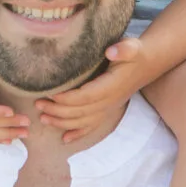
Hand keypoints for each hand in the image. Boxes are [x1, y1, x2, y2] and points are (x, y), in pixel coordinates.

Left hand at [36, 36, 150, 142]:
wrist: (147, 64)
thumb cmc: (135, 54)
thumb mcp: (132, 47)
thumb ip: (124, 49)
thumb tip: (111, 52)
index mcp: (110, 87)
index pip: (85, 97)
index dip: (67, 99)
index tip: (50, 95)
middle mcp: (109, 102)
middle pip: (79, 112)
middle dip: (57, 111)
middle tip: (38, 105)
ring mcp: (108, 109)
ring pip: (82, 122)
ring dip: (62, 122)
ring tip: (43, 119)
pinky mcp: (107, 111)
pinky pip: (91, 127)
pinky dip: (78, 134)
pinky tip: (65, 139)